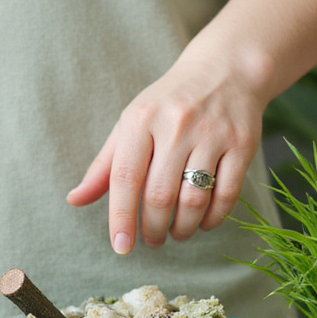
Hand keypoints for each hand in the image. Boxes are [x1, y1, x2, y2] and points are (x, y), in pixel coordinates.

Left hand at [67, 48, 266, 252]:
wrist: (225, 70)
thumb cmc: (167, 104)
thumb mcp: (130, 124)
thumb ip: (104, 165)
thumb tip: (74, 200)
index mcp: (141, 119)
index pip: (125, 177)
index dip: (121, 217)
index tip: (121, 246)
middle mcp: (176, 125)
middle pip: (159, 195)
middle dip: (153, 228)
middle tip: (152, 240)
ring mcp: (212, 134)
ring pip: (193, 199)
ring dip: (182, 228)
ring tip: (175, 233)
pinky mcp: (242, 143)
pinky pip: (226, 194)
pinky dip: (213, 218)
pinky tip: (203, 222)